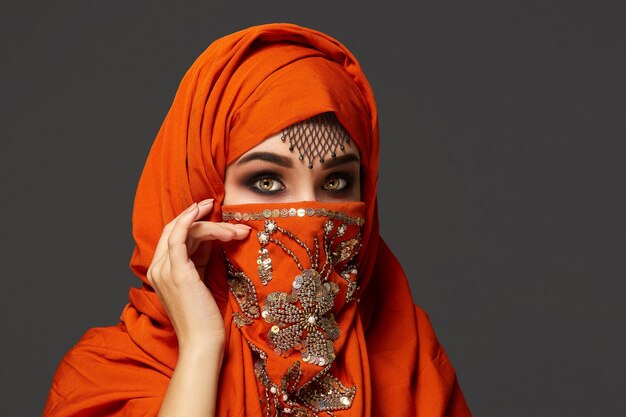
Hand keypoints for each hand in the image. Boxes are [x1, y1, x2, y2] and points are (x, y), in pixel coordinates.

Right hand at [147, 199, 249, 351]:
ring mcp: (164, 269)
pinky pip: (179, 234)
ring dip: (213, 225)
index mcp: (161, 271)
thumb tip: (212, 238)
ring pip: (184, 231)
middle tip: (226, 216)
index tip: (214, 213)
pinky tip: (204, 210)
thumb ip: (200, 260)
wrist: (203, 342)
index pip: (175, 237)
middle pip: (177, 230)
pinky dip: (190, 218)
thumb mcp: (201, 281)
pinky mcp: (177, 271)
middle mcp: (157, 268)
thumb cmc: (205, 318)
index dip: (194, 222)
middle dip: (203, 219)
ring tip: (237, 231)